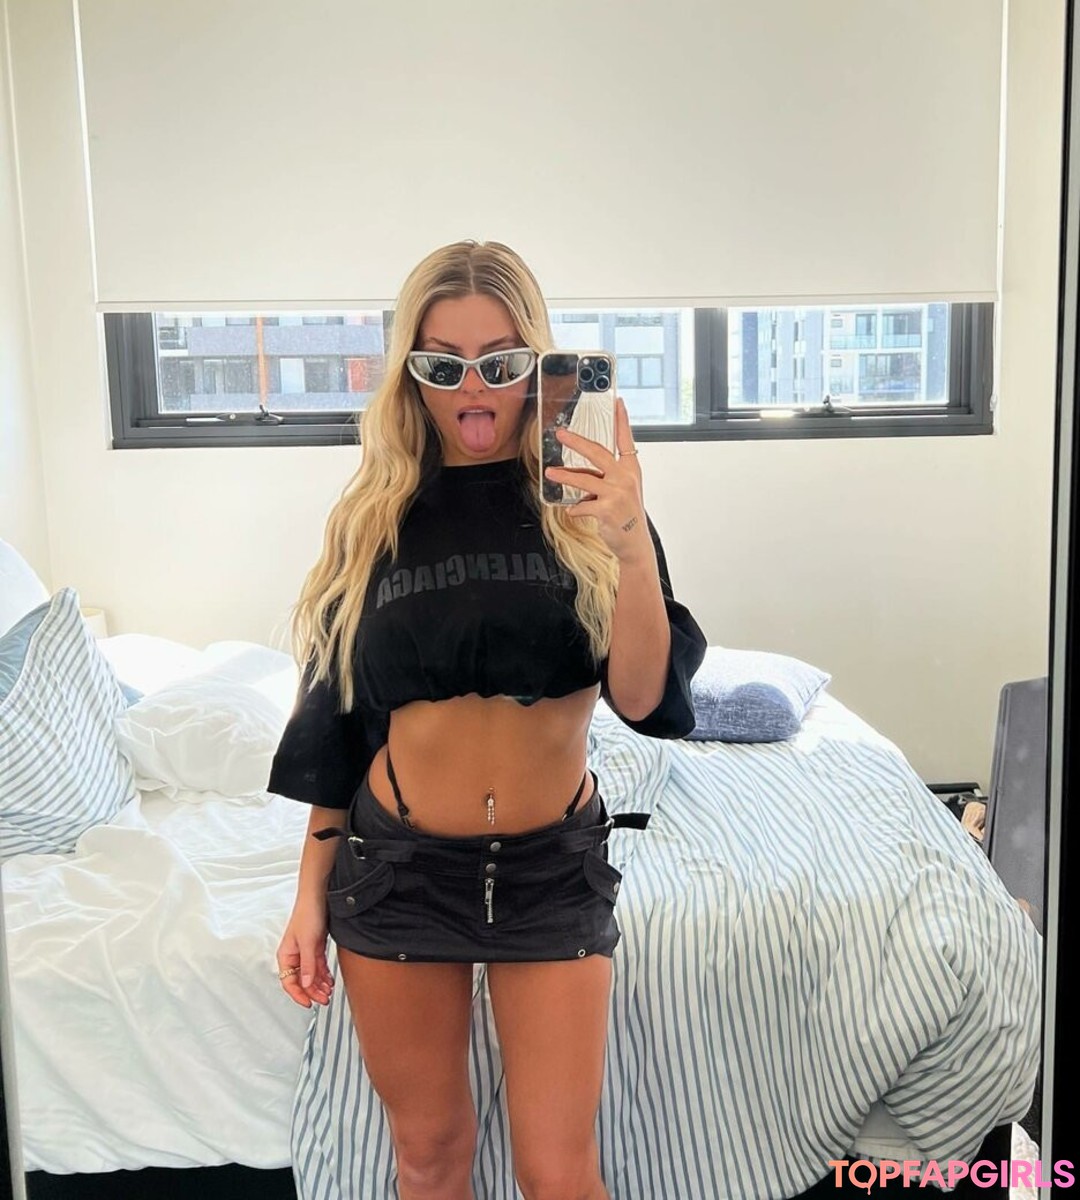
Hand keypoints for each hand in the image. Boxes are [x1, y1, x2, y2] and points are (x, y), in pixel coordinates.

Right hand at [277, 902, 334, 1007]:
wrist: (319, 896)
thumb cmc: (307, 913)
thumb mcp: (308, 942)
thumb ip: (307, 964)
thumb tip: (305, 983)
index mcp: (286, 955)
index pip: (288, 982)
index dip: (298, 995)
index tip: (308, 1003)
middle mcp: (295, 955)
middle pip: (301, 981)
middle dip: (312, 992)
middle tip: (324, 999)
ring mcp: (306, 951)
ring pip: (311, 975)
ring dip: (320, 985)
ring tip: (329, 992)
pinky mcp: (316, 947)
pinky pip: (318, 966)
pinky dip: (324, 975)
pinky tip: (330, 981)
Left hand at [543, 396, 650, 562]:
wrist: (634, 543)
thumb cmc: (626, 515)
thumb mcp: (621, 491)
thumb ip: (603, 477)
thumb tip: (574, 472)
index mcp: (631, 470)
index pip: (626, 440)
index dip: (622, 421)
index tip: (618, 402)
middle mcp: (625, 478)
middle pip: (598, 453)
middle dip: (577, 442)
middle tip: (561, 434)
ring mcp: (617, 494)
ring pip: (584, 479)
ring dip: (564, 476)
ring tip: (550, 473)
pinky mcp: (607, 510)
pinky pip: (581, 505)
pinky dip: (575, 509)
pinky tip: (573, 511)